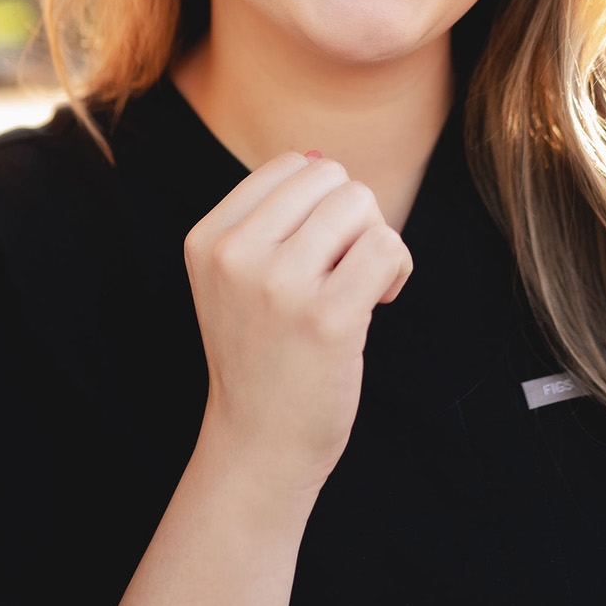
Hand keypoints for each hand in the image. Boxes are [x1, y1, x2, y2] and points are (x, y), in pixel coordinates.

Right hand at [184, 151, 412, 498]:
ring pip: (360, 205)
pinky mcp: (327, 319)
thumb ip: (273, 218)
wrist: (259, 447)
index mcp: (208, 239)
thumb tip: (320, 157)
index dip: (321, 202)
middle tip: (344, 270)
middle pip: (330, 179)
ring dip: (376, 240)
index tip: (317, 251)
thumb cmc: (263, 356)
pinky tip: (382, 301)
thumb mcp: (237, 279)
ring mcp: (279, 286)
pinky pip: (386, 247)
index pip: (289, 166)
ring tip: (362, 285)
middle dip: (353, 217)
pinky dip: (398, 267)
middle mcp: (235, 256)